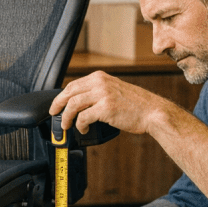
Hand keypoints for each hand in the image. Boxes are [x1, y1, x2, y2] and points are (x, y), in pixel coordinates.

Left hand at [50, 71, 164, 135]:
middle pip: (69, 92)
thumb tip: (79, 104)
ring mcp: (103, 94)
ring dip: (67, 117)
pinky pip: (83, 117)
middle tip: (54, 114)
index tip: (57, 105)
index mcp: (101, 77)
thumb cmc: (136, 105)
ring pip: (73, 104)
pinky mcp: (106, 108)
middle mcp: (100, 82)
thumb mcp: (115, 90)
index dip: (61, 96)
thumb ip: (98, 93)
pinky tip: (83, 129)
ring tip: (67, 126)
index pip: (73, 84)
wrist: (153, 112)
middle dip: (58, 104)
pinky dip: (80, 125)